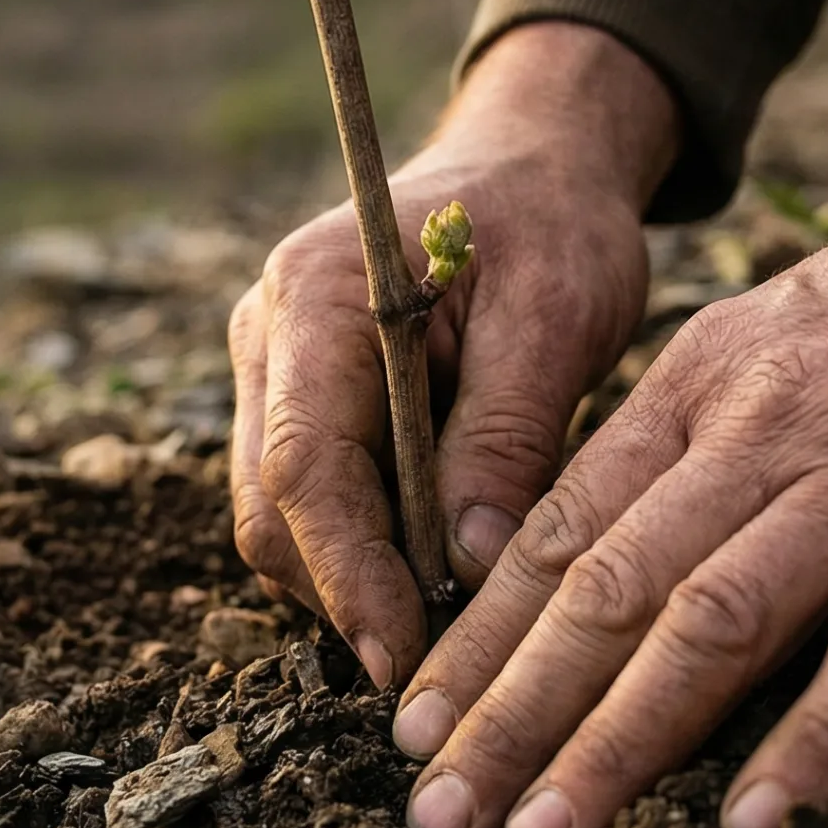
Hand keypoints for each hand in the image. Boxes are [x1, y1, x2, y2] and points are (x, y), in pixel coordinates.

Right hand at [227, 23, 680, 687]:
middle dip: (354, 594)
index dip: (351, 575)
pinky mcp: (299, 402)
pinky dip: (369, 552)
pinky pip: (312, 505)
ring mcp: (272, 370)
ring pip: (284, 521)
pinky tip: (444, 571)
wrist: (533, 164)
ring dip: (360, 581)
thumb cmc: (552, 222)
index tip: (407, 657)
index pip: (307, 468)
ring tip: (459, 622)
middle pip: (275, 510)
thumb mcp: (558, 311)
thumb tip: (472, 564)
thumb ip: (509, 432)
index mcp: (317, 293)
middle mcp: (269, 333)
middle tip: (449, 662)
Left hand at [393, 19, 827, 827]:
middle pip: (605, 586)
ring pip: (715, 620)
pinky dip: (818, 735)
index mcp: (706, 384)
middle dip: (509, 711)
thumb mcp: (787, 334)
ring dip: (621, 737)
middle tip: (437, 814)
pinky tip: (757, 817)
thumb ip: (700, 433)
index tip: (414, 727)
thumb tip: (605, 537)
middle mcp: (765, 430)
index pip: (558, 528)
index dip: (479, 640)